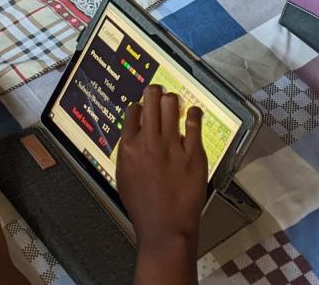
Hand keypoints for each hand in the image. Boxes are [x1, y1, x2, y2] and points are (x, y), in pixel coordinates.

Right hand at [115, 86, 206, 253]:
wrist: (165, 227)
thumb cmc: (143, 209)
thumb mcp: (124, 178)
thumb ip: (128, 154)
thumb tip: (134, 138)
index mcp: (129, 148)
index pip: (132, 113)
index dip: (138, 105)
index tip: (143, 104)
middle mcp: (150, 142)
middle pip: (151, 102)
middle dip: (154, 92)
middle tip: (158, 91)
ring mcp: (173, 146)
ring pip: (171, 106)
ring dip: (172, 99)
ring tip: (174, 99)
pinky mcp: (194, 153)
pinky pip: (194, 124)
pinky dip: (193, 114)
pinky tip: (194, 112)